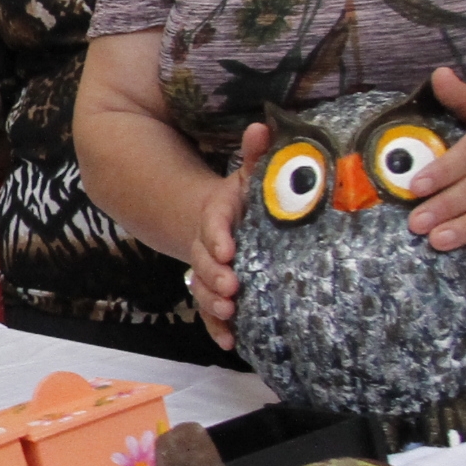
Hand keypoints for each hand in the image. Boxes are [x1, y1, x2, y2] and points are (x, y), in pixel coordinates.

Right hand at [187, 120, 260, 348]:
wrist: (212, 221)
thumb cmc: (241, 201)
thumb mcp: (247, 176)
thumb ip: (254, 154)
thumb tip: (262, 125)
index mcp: (217, 217)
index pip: (214, 226)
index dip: (218, 238)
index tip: (229, 249)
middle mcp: (208, 246)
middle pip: (205, 262)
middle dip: (215, 276)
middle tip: (232, 288)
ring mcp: (208, 270)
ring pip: (204, 288)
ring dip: (214, 303)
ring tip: (230, 312)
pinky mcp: (213, 290)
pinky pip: (211, 311)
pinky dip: (217, 327)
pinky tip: (230, 341)